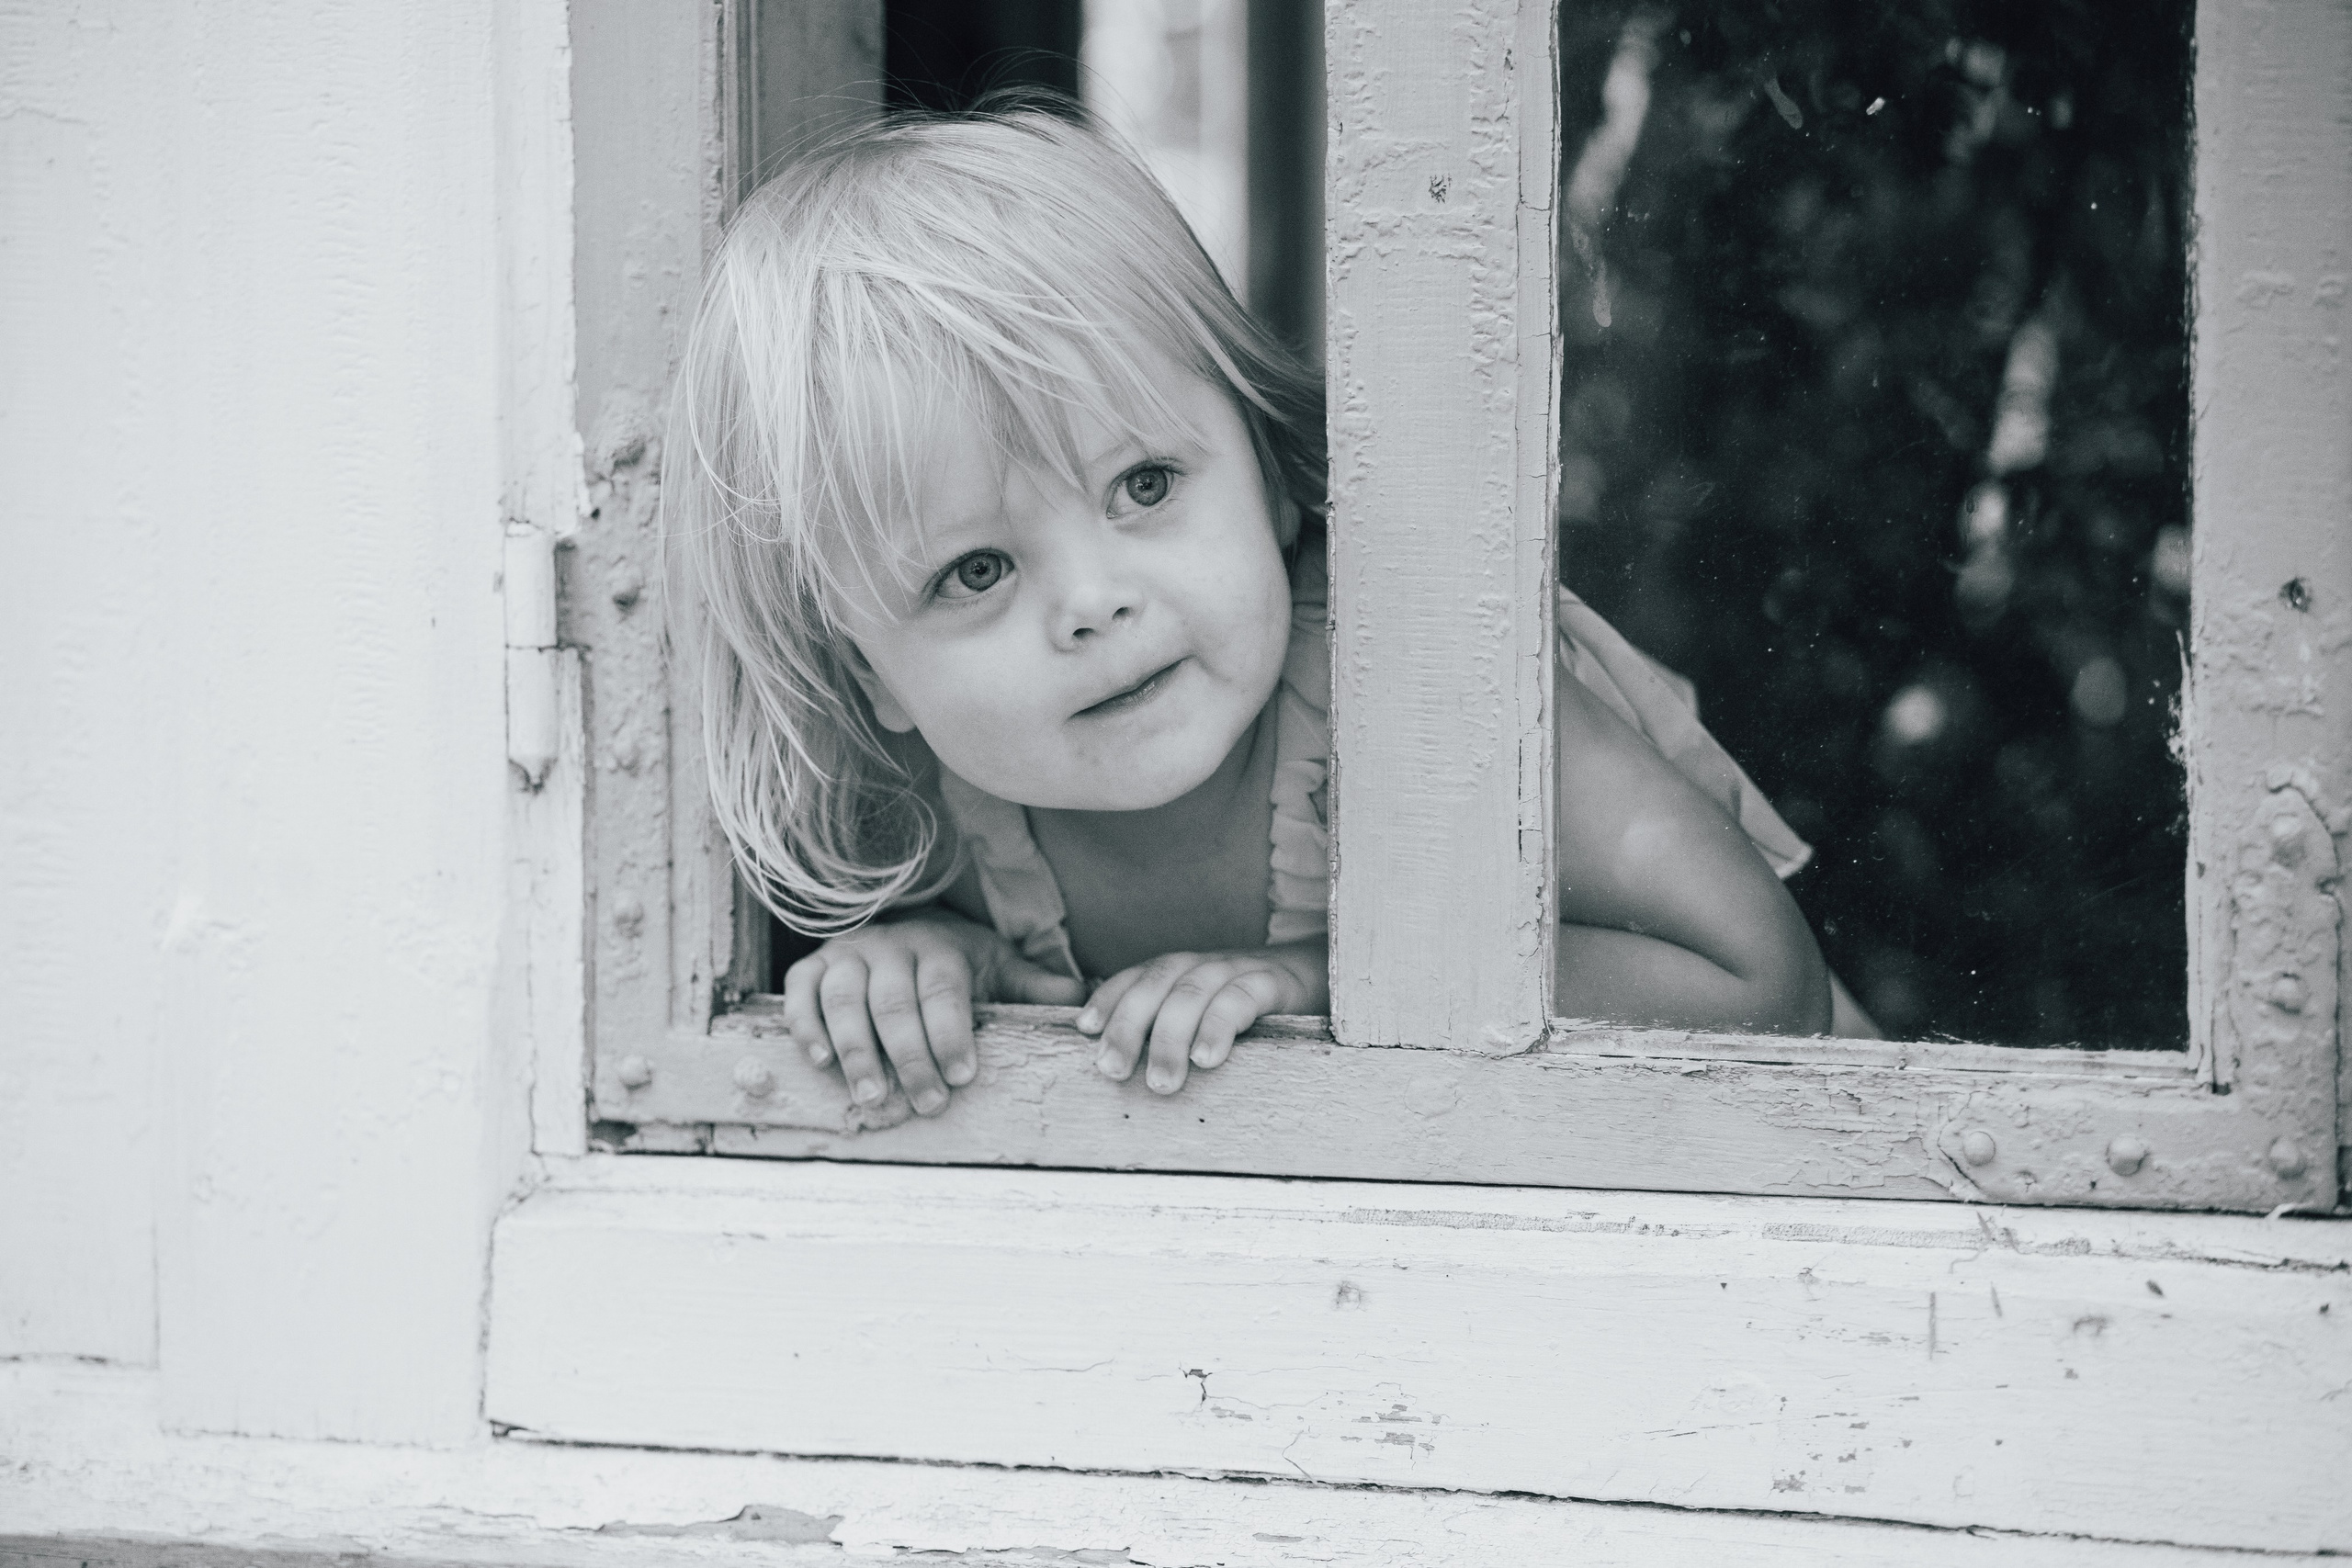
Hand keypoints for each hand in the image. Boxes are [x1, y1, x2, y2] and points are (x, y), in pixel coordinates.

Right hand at [784, 915, 1084, 1114]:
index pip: (942, 989)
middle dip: (909, 1057)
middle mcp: (889, 946)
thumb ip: (1036, 987)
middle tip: (925, 1102)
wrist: (905, 922)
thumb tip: (1085, 1006)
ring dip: (856, 1051)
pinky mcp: (813, 966)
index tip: (963, 1074)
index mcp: (939, 946)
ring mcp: (848, 954)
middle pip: (893, 1003)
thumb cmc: (956, 961)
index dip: (951, 1032)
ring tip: (872, 1098)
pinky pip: (800, 993)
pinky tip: (823, 1063)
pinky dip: (806, 1026)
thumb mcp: (1000, 966)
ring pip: (844, 1000)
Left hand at [1076, 940, 1325, 1095]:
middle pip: (1158, 983)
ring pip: (1194, 992)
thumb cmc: (1253, 1010)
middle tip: (1111, 1070)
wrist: (1323, 977)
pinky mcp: (1275, 982)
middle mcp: (1206, 964)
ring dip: (1170, 1037)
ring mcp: (1240, 969)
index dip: (1109, 997)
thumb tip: (1123, 1069)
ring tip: (1161, 1084)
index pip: (1138, 975)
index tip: (1085, 1029)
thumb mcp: (1207, 1014)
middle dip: (1128, 1026)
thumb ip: (1170, 1030)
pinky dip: (1219, 1025)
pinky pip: (1242, 997)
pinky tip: (1206, 1059)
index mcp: (1185, 970)